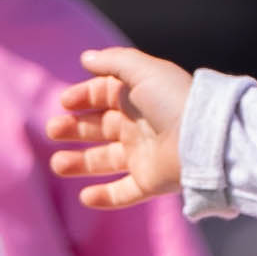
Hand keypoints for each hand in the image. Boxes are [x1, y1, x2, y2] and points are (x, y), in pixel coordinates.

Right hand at [45, 47, 193, 209]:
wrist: (203, 139)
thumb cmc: (172, 100)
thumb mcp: (142, 71)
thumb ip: (113, 61)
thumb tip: (87, 58)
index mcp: (137, 97)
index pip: (103, 96)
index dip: (82, 97)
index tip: (64, 103)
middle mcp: (139, 125)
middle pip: (99, 128)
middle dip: (73, 130)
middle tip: (53, 131)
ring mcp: (144, 155)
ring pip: (105, 161)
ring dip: (80, 163)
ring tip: (58, 165)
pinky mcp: (151, 181)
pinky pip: (124, 192)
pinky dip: (105, 197)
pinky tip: (85, 196)